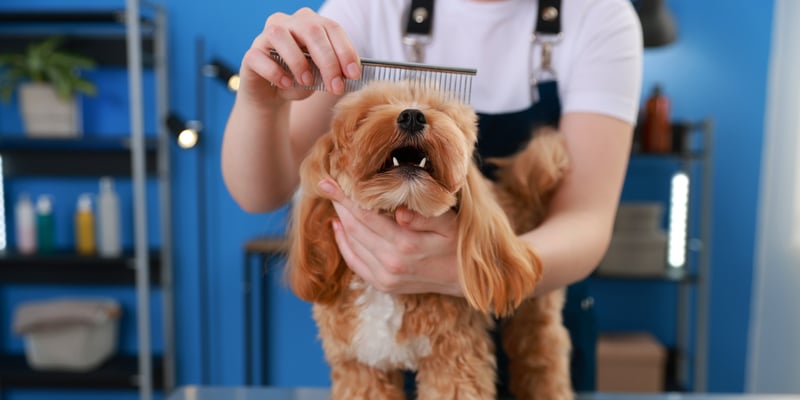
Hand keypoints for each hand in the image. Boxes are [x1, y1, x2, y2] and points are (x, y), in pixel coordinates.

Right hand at [239, 7, 361, 106]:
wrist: (272, 96)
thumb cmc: (301, 81)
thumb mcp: (322, 77)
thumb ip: (333, 71)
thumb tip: (348, 75)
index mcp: (311, 23)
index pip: (331, 28)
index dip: (345, 50)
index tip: (353, 74)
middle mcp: (288, 23)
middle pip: (311, 30)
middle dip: (327, 60)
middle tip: (335, 86)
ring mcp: (266, 36)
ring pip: (281, 35)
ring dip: (298, 62)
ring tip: (307, 83)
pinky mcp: (251, 54)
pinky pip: (260, 57)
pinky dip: (275, 72)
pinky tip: (285, 84)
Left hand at [318, 179, 462, 296]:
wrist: (463, 279)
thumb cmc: (456, 243)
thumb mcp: (448, 224)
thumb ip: (423, 216)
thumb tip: (398, 211)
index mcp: (406, 244)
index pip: (366, 215)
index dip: (344, 197)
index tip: (327, 182)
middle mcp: (391, 263)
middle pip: (354, 228)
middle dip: (339, 205)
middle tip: (328, 186)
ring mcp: (385, 277)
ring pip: (351, 243)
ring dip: (341, 221)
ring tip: (336, 202)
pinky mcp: (383, 285)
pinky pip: (355, 262)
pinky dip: (344, 244)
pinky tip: (339, 227)